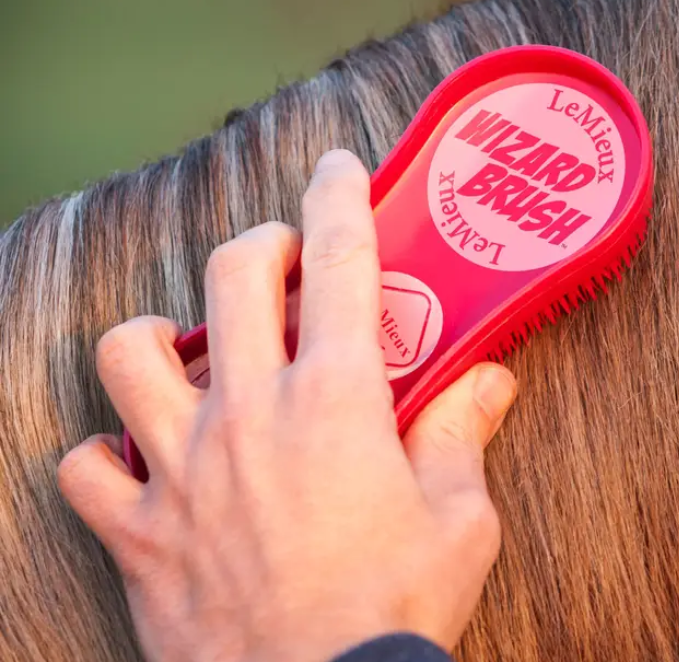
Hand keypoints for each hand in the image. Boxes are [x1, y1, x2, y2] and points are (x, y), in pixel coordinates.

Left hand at [58, 150, 516, 661]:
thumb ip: (462, 435)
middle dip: (257, 247)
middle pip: (229, 278)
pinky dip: (103, 456)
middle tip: (279, 261)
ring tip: (187, 351)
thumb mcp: (458, 522)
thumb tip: (490, 383)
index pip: (338, 266)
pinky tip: (136, 461)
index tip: (337, 169)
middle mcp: (247, 416)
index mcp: (333, 404)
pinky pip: (83, 469)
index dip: (338, 201)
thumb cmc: (393, 613)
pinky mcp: (138, 529)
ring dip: (156, 337)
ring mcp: (180, 468)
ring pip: (127, 354)